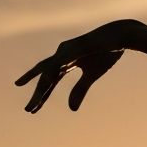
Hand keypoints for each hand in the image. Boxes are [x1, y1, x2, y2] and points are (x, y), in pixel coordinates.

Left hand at [15, 19, 145, 112]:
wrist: (118, 36)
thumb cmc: (105, 54)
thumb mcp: (91, 76)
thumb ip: (80, 91)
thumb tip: (71, 109)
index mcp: (64, 62)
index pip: (49, 81)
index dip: (41, 95)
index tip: (32, 108)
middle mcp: (61, 55)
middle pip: (44, 77)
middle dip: (36, 94)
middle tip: (28, 110)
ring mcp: (66, 50)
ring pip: (48, 71)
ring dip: (41, 88)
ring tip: (34, 102)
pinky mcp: (74, 48)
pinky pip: (60, 63)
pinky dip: (52, 73)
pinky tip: (47, 82)